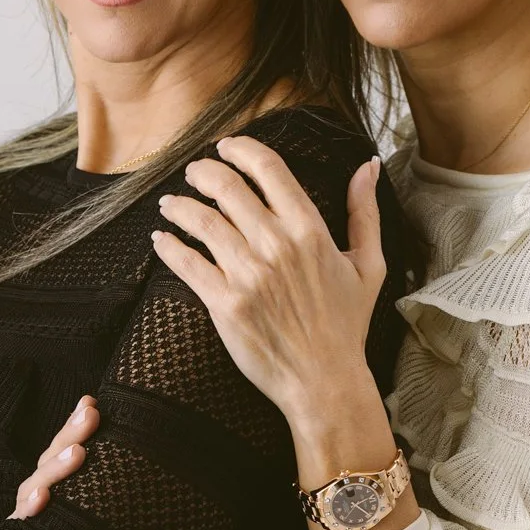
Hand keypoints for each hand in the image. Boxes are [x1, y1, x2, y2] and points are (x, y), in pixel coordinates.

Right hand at [11, 395, 98, 517]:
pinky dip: (31, 507)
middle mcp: (40, 491)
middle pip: (53, 457)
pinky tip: (42, 498)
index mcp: (58, 480)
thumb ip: (102, 476)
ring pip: (37, 484)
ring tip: (78, 452)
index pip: (65, 446)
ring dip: (57, 467)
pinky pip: (23, 521)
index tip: (92, 401)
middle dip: (71, 433)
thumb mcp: (91, 503)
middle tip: (92, 414)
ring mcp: (28, 512)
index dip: (75, 423)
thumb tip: (139, 452)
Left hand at [151, 137, 384, 425]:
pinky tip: (161, 238)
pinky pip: (186, 263)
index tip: (226, 147)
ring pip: (201, 220)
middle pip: (227, 187)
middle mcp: (277, 245)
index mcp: (310, 230)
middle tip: (193, 172)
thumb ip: (364, 212)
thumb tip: (366, 166)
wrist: (324, 382)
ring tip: (170, 204)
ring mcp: (248, 274)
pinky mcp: (224, 303)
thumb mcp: (368, 265)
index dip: (241, 150)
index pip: (268, 169)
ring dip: (179, 205)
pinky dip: (168, 245)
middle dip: (203, 172)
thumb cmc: (346, 325)